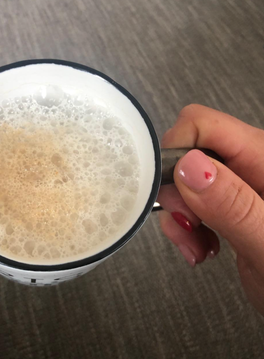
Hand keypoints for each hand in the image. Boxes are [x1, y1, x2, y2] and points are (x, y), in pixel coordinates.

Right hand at [157, 104, 263, 315]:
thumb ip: (234, 205)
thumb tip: (187, 165)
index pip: (203, 125)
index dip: (177, 152)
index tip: (175, 194)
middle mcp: (249, 164)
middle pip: (187, 152)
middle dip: (176, 191)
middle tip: (190, 225)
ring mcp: (236, 185)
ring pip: (182, 180)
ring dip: (179, 215)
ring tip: (197, 245)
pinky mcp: (225, 204)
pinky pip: (189, 201)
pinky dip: (185, 226)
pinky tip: (201, 245)